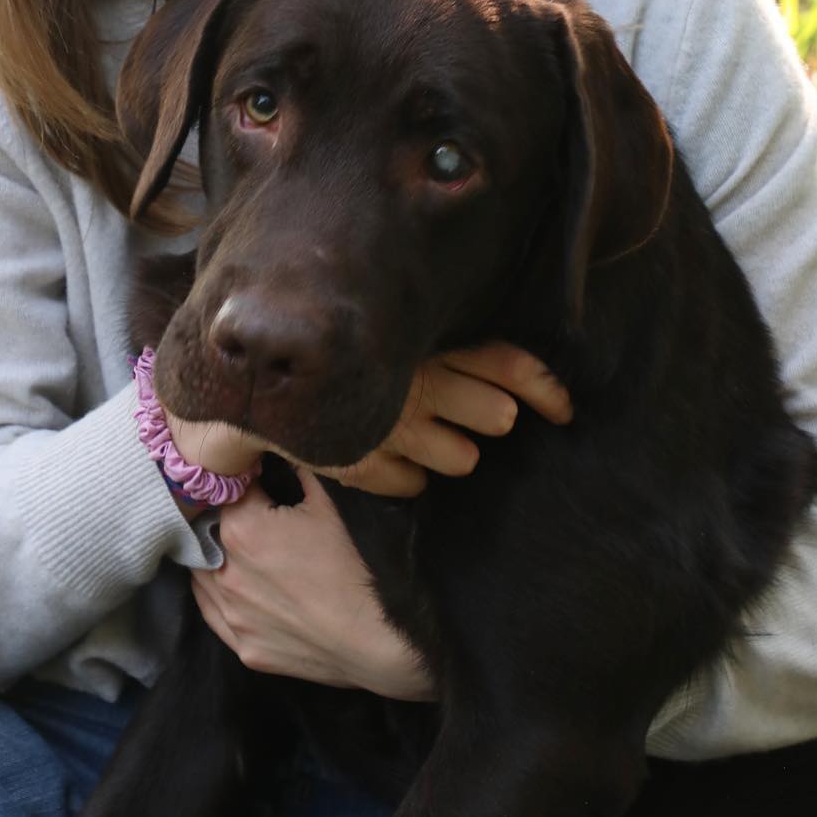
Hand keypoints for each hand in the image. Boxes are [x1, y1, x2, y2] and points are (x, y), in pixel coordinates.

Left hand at [192, 470, 434, 697]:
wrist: (378, 639)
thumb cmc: (356, 566)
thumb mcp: (331, 505)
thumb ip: (301, 469)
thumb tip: (288, 448)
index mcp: (241, 529)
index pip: (228, 492)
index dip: (246, 483)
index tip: (260, 483)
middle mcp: (225, 572)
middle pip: (209, 533)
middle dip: (227, 521)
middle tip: (256, 519)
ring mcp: (232, 615)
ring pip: (203, 575)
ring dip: (217, 559)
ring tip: (246, 554)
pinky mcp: (243, 648)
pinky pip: (214, 615)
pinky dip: (220, 597)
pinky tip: (238, 589)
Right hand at [325, 343, 572, 496]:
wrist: (250, 375)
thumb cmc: (335, 345)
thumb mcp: (393, 331)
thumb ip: (444, 342)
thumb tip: (505, 372)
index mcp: (427, 341)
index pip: (507, 362)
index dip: (546, 388)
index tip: (566, 410)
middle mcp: (414, 383)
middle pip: (496, 414)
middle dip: (495, 419)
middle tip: (480, 414)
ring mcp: (387, 424)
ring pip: (462, 459)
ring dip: (455, 453)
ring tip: (430, 435)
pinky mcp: (357, 460)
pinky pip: (411, 485)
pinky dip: (408, 477)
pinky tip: (393, 460)